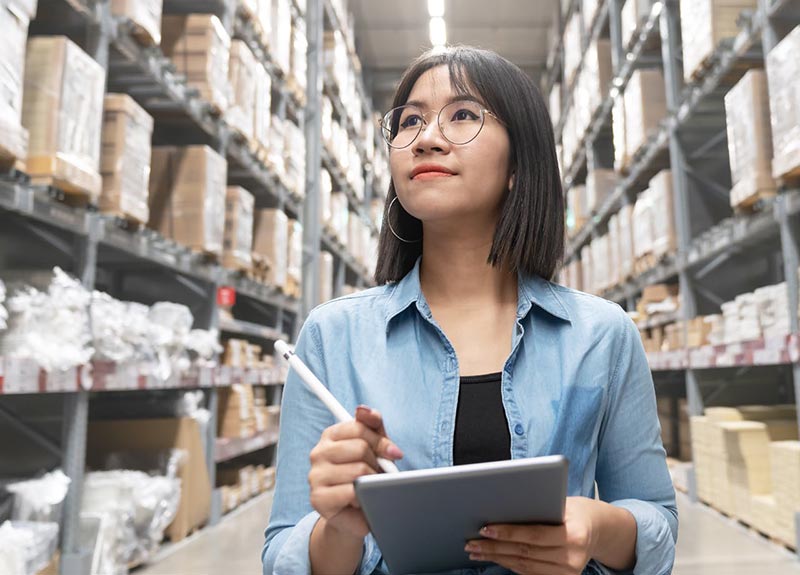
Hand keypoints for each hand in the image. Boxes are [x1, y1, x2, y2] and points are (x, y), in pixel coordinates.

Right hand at [308, 406, 402, 538]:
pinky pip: (352, 492)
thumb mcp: (374, 447)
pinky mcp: (318, 498)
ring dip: (372, 481)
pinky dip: (364, 497)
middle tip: (379, 474)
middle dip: (378, 462)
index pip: (359, 427)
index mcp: (330, 436)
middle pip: (360, 447)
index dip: (380, 440)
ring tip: (369, 487)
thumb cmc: (366, 477)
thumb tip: (363, 409)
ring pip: (358, 470)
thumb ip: (372, 425)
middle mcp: (318, 453)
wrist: (356, 515)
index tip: (393, 453)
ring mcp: (315, 475)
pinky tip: (362, 500)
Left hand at [464, 496, 598, 573]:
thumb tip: (501, 508)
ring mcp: (568, 572)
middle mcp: (572, 557)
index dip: (507, 532)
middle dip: (494, 547)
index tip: (485, 528)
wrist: (598, 529)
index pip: (534, 535)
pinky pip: (530, 573)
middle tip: (471, 542)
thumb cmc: (574, 510)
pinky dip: (509, 565)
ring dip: (496, 559)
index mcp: (573, 535)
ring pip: (524, 566)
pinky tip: (494, 558)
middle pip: (525, 553)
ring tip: (476, 551)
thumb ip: (537, 508)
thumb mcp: (561, 503)